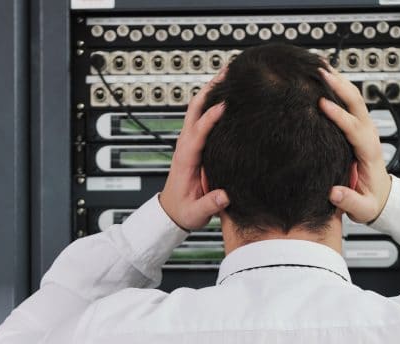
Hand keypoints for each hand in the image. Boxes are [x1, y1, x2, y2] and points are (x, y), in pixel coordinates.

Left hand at [158, 68, 229, 230]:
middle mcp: (185, 145)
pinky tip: (224, 93)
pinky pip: (201, 116)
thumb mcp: (196, 213)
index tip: (224, 105)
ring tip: (228, 74)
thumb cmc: (183, 211)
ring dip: (210, 90)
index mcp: (185, 159)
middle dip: (209, 90)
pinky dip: (211, 101)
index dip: (210, 118)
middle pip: (195, 110)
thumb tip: (224, 196)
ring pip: (197, 109)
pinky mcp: (194, 143)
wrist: (171, 212)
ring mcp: (188, 142)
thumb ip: (210, 204)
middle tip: (227, 73)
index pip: (197, 132)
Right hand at [317, 66, 392, 223]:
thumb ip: (350, 201)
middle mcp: (368, 136)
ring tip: (319, 66)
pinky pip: (349, 102)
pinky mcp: (357, 126)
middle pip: (357, 104)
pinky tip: (325, 77)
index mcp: (369, 153)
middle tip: (321, 72)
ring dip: (338, 81)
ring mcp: (364, 128)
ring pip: (354, 98)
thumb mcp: (362, 209)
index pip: (355, 129)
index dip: (340, 116)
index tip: (323, 104)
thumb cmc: (371, 201)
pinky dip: (338, 87)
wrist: (381, 197)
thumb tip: (334, 192)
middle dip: (340, 87)